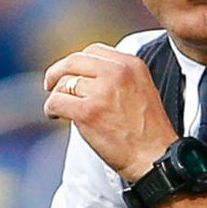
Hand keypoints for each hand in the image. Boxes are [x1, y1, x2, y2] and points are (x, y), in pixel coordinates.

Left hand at [43, 43, 178, 180]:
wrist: (155, 156)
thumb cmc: (149, 132)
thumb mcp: (141, 89)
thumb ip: (118, 76)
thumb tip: (86, 76)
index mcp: (132, 65)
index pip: (93, 51)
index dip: (77, 62)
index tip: (71, 73)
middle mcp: (117, 72)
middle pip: (73, 61)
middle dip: (58, 73)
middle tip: (51, 85)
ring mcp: (102, 91)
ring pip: (63, 83)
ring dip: (56, 95)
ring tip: (59, 107)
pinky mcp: (88, 112)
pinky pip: (57, 101)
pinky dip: (51, 109)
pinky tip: (56, 115)